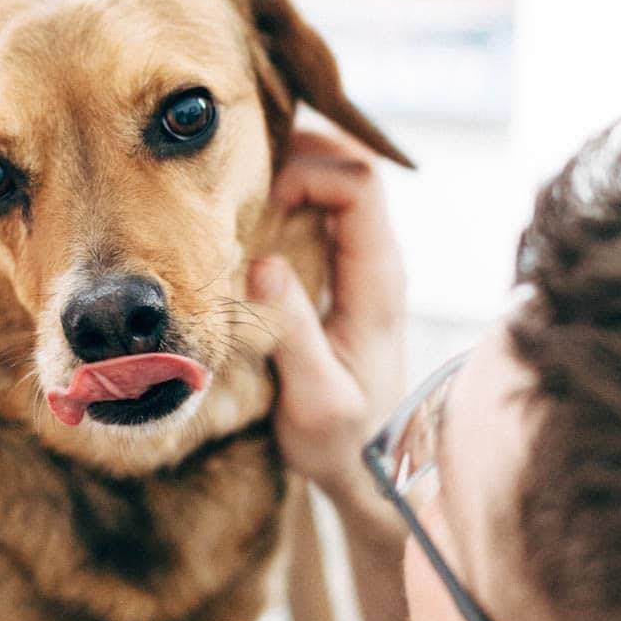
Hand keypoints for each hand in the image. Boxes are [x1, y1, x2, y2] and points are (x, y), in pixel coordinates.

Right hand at [248, 130, 406, 546]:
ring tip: (241, 181)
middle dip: (300, 151)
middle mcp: (379, 260)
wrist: (375, 469)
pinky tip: (251, 211)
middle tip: (242, 168)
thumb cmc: (347, 443)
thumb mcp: (316, 402)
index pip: (359, 186)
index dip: (309, 170)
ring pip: (340, 182)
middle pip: (353, 166)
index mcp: (378, 280)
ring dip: (295, 168)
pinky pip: (325, 211)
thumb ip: (294, 335)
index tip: (258, 193)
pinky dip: (292, 195)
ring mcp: (365, 264)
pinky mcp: (345, 275)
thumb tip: (263, 266)